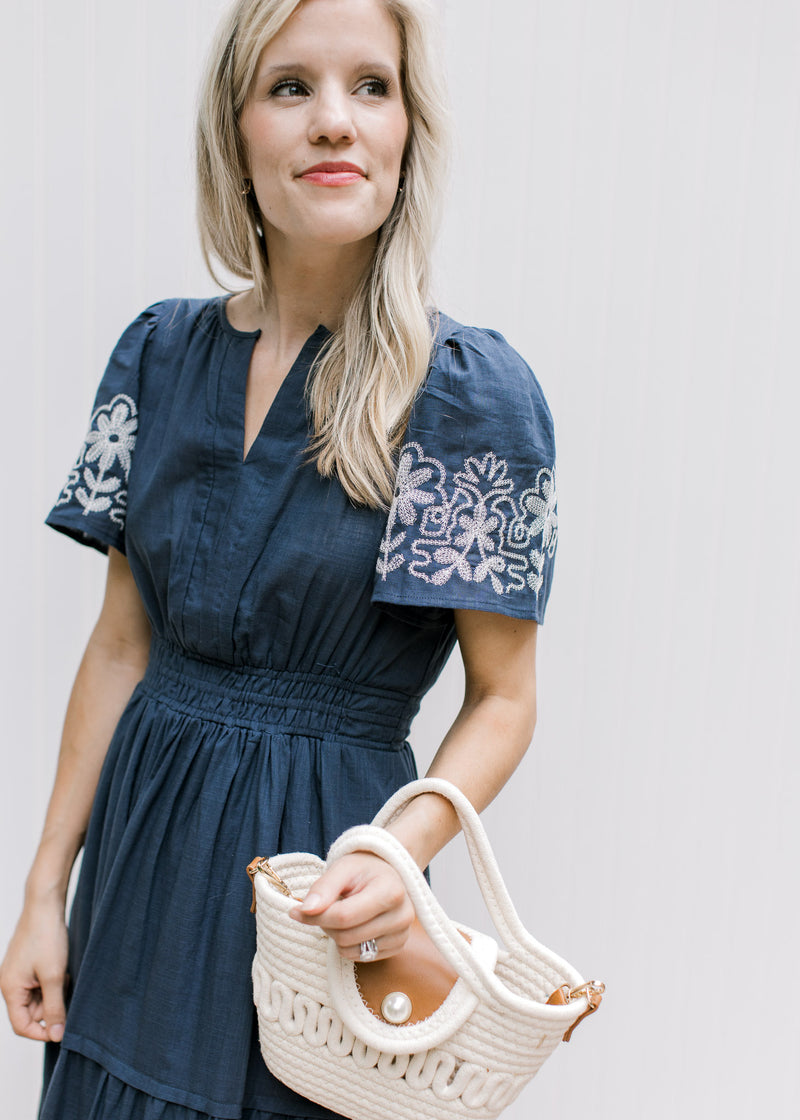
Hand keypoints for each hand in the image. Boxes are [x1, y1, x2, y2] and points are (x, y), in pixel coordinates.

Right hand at [0, 899, 68, 1042]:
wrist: (45, 904)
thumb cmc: (46, 937)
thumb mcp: (54, 976)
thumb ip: (55, 1008)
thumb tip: (56, 1036)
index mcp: (10, 989)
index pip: (21, 1026)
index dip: (42, 1033)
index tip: (63, 1029)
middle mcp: (9, 983)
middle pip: (31, 1012)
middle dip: (51, 1005)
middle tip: (63, 985)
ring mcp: (17, 974)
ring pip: (38, 998)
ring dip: (54, 992)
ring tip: (62, 973)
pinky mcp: (27, 965)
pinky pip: (40, 984)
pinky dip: (52, 981)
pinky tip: (60, 967)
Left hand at [289, 851, 414, 960]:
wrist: (388, 874)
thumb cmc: (364, 870)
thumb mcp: (342, 868)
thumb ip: (323, 887)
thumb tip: (305, 910)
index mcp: (390, 891)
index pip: (344, 916)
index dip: (316, 916)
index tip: (297, 910)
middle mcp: (402, 916)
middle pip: (346, 936)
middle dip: (327, 924)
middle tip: (326, 907)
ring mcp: (402, 935)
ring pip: (351, 950)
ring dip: (337, 935)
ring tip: (343, 914)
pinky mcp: (398, 947)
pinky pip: (360, 957)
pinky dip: (349, 944)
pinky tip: (355, 925)